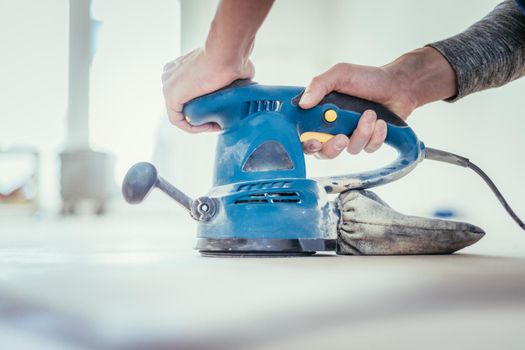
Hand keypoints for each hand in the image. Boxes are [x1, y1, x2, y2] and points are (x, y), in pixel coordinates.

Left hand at [162, 48, 254, 132]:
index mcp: (180, 67)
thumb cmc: (231, 56)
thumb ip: (235, 74)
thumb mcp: (232, 66)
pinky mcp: (170, 97)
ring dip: (198, 122)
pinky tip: (210, 127)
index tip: (218, 109)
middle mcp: (170, 75)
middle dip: (200, 114)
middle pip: (183, 102)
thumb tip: (247, 81)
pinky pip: (178, 120)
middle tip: (218, 118)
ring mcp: (168, 86)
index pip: (186, 91)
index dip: (202, 104)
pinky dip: (192, 128)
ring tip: (215, 125)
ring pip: (180, 112)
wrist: (226, 54)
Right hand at [299, 62, 416, 157]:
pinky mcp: (369, 141)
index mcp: (321, 113)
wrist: (398, 84)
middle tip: (342, 138)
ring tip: (371, 114)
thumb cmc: (367, 78)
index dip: (306, 144)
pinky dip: (376, 136)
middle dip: (332, 148)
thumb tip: (303, 103)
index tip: (315, 142)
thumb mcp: (340, 74)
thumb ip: (319, 85)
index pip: (306, 136)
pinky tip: (381, 122)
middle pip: (324, 152)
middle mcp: (334, 128)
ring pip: (350, 149)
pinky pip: (368, 148)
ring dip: (362, 133)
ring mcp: (352, 136)